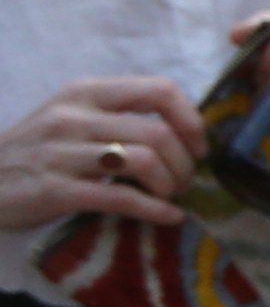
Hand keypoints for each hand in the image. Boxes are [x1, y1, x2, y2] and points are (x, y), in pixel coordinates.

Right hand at [0, 72, 202, 238]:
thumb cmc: (35, 151)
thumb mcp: (70, 118)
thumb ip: (117, 116)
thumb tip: (183, 131)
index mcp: (84, 92)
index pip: (159, 90)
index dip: (191, 120)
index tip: (197, 145)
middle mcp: (73, 116)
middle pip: (158, 133)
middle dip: (184, 163)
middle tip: (182, 182)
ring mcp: (61, 152)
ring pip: (144, 161)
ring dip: (170, 185)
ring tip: (168, 197)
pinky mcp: (55, 190)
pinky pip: (121, 198)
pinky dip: (155, 210)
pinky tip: (167, 217)